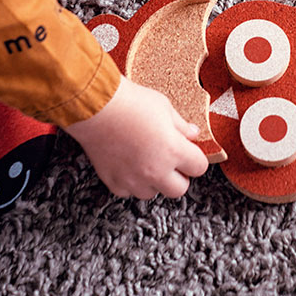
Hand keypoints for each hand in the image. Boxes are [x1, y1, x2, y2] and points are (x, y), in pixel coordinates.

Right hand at [63, 76, 208, 198]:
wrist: (96, 106)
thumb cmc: (130, 102)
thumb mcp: (164, 106)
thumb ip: (181, 125)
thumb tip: (192, 133)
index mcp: (173, 150)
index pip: (199, 167)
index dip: (195, 159)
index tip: (190, 153)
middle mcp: (156, 170)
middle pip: (179, 188)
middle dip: (179, 175)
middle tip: (171, 160)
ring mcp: (134, 179)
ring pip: (153, 193)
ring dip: (154, 181)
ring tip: (146, 160)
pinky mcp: (114, 182)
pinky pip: (128, 192)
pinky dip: (130, 182)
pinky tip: (128, 163)